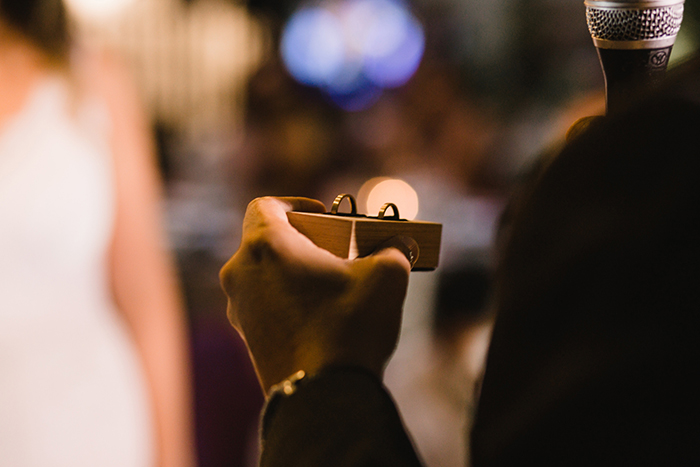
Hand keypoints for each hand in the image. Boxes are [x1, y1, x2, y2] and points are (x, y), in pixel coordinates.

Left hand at [220, 197, 414, 395]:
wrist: (326, 396)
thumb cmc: (350, 326)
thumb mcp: (385, 276)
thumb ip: (391, 250)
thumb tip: (398, 246)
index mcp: (265, 246)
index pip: (265, 206)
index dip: (295, 204)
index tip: (323, 215)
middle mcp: (240, 274)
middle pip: (266, 242)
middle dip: (302, 241)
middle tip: (336, 252)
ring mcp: (239, 309)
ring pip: (264, 275)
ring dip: (294, 273)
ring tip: (333, 287)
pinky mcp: (246, 340)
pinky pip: (265, 305)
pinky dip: (288, 301)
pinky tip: (322, 316)